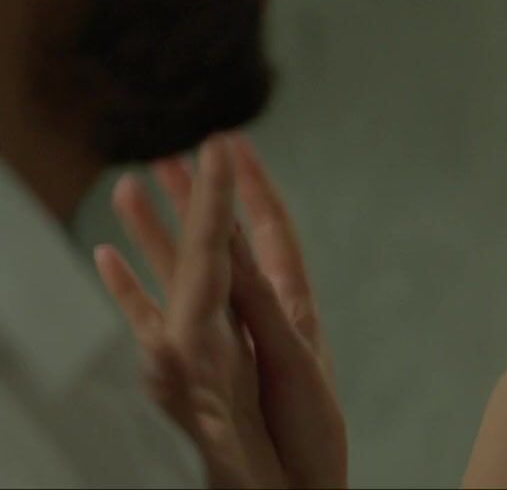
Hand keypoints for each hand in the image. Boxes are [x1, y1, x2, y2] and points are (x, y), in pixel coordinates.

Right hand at [93, 135, 346, 488]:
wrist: (294, 483)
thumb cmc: (308, 433)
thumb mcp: (294, 360)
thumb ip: (266, 307)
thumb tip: (240, 251)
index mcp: (289, 301)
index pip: (270, 226)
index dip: (252, 182)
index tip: (232, 141)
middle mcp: (256, 309)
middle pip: (221, 236)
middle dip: (197, 191)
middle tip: (166, 149)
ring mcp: (225, 334)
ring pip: (185, 266)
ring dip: (159, 225)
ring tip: (126, 185)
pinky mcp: (199, 363)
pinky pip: (155, 312)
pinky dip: (131, 283)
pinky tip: (106, 258)